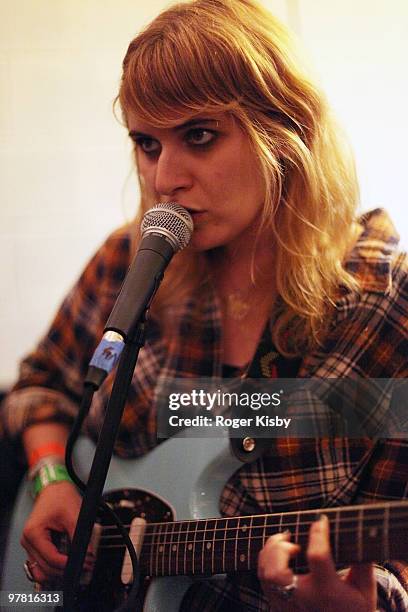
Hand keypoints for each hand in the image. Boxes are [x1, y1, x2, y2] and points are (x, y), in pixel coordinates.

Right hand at [21, 481, 93, 583]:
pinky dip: (53, 567)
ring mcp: (30, 545)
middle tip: (84, 565)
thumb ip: (80, 536)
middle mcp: (28, 541)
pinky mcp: (36, 546)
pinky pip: (42, 564)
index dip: (69, 564)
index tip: (84, 563)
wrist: (55, 488)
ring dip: (58, 572)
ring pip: (42, 570)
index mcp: (34, 533)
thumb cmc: (60, 497)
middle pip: (46, 568)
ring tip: (75, 564)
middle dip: (65, 570)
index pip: (51, 559)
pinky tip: (66, 562)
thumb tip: (87, 553)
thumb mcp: (74, 515)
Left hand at [257, 515, 376, 611]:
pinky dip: (267, 561)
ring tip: (284, 543)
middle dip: (279, 548)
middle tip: (291, 540)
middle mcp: (303, 600)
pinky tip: (280, 554)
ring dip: (271, 551)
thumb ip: (362, 563)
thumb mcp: (364, 589)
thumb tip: (361, 533)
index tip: (321, 520)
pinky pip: (263, 580)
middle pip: (276, 572)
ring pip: (265, 575)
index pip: (318, 557)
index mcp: (327, 593)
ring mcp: (287, 605)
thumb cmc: (353, 609)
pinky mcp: (278, 606)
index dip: (319, 534)